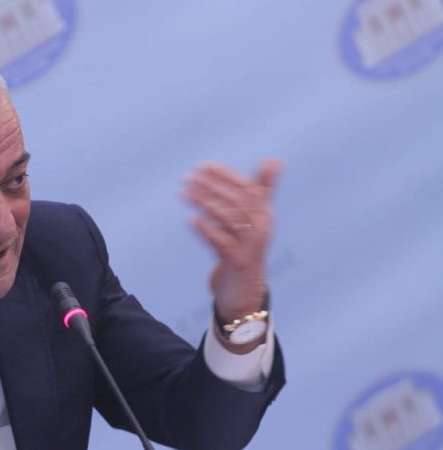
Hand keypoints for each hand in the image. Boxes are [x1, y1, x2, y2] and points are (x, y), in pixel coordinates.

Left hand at [184, 159, 281, 320]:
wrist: (244, 291)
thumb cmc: (245, 249)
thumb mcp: (252, 220)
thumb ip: (260, 191)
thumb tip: (274, 160)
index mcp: (265, 214)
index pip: (247, 188)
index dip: (224, 176)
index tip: (201, 166)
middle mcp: (261, 228)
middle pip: (238, 201)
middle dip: (211, 186)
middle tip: (188, 178)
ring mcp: (250, 247)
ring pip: (229, 219)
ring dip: (205, 202)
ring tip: (184, 193)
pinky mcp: (237, 263)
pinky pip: (222, 243)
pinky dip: (206, 230)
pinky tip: (191, 220)